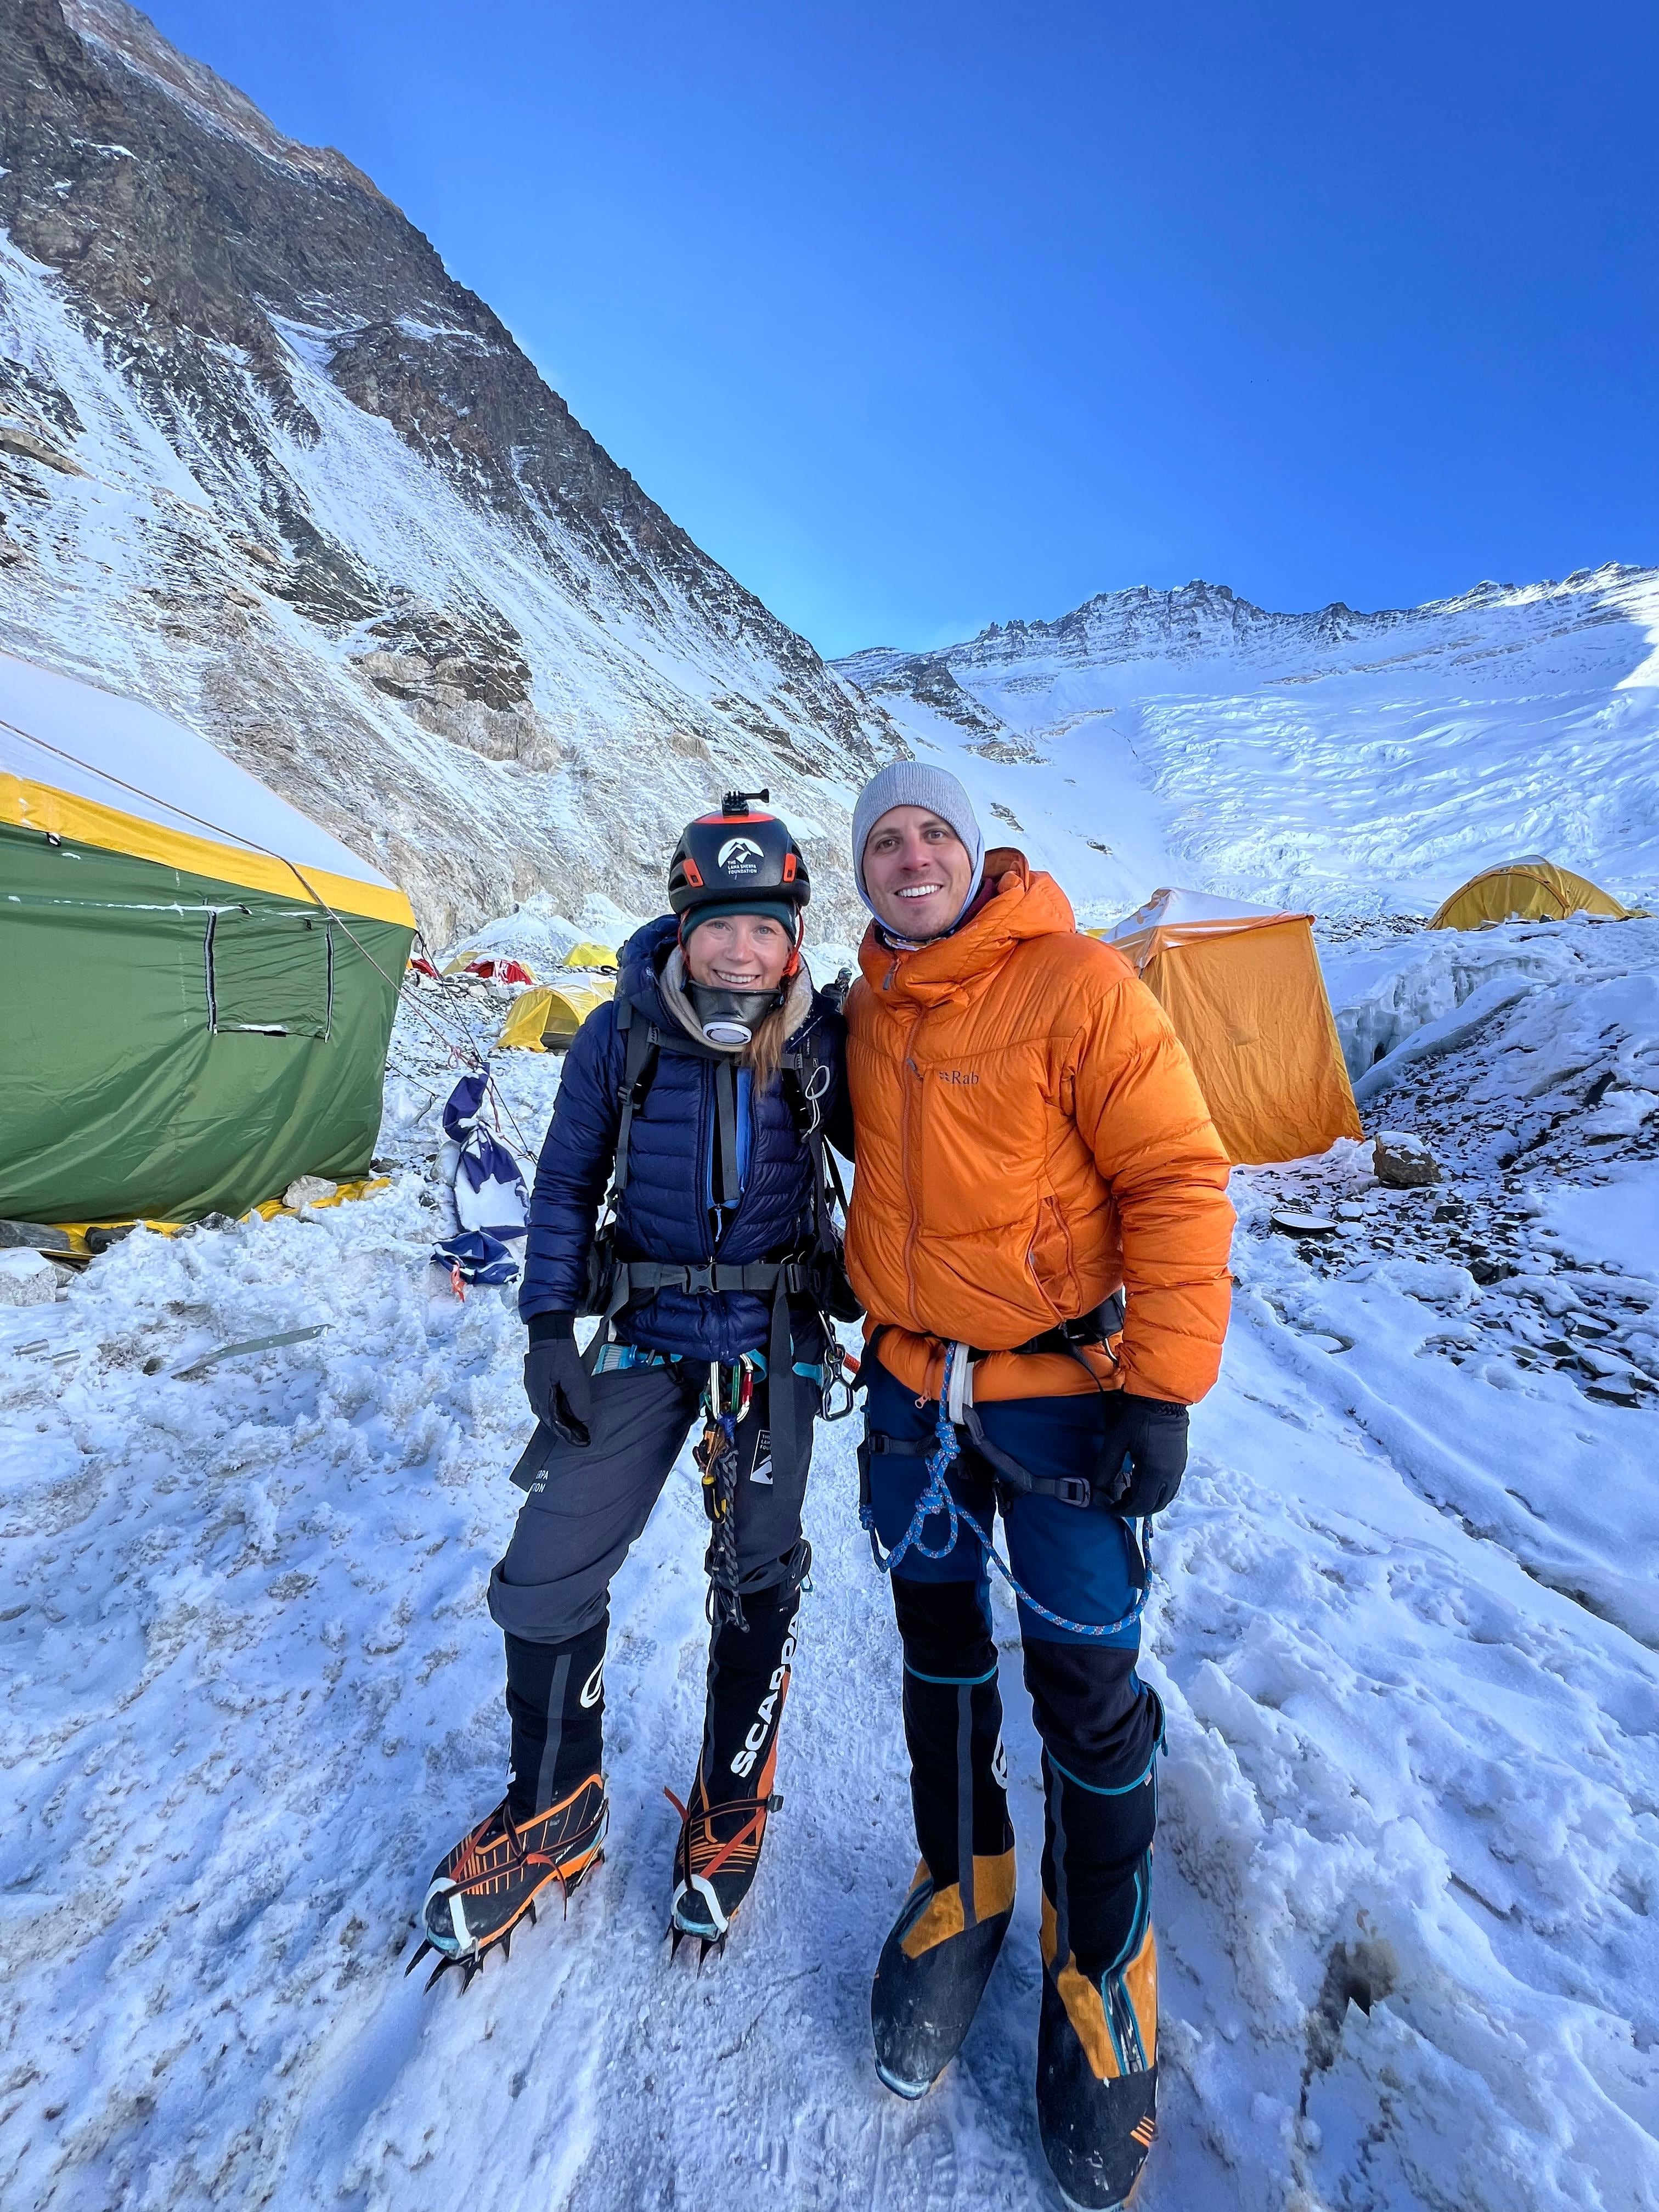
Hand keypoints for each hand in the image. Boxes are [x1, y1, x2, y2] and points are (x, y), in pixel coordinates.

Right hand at [524, 1332, 594, 1446]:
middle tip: (579, 1437)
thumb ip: (579, 1400)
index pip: (553, 1422)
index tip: (580, 1441)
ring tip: (574, 1427)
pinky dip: (554, 1410)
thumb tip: (584, 1421)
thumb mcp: (575, 1377)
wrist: (549, 1332)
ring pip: (545, 1411)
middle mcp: (533, 1395)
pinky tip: (564, 1411)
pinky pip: (544, 1402)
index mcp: (540, 1395)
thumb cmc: (561, 1354)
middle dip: (563, 1430)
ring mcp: (531, 1389)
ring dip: (558, 1420)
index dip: (567, 1433)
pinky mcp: (535, 1383)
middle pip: (547, 1419)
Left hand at [1097, 1392, 1187, 1516]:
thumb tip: (1096, 1489)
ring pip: (1165, 1497)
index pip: (1140, 1505)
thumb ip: (1105, 1468)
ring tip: (1128, 1489)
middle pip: (1155, 1505)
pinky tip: (1141, 1478)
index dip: (1123, 1510)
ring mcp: (1179, 1468)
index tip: (1109, 1506)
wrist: (1163, 1395)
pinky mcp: (1180, 1461)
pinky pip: (1170, 1486)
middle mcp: (1171, 1475)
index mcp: (1156, 1472)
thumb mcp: (1116, 1441)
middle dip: (1135, 1508)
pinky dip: (1155, 1490)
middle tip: (1117, 1500)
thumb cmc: (1137, 1416)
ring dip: (1146, 1500)